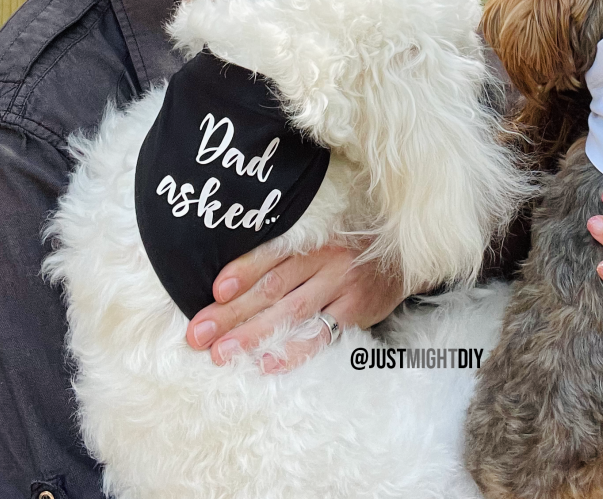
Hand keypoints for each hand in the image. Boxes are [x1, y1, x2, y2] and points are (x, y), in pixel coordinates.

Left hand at [185, 239, 405, 371]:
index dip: (243, 272)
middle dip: (232, 313)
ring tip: (222, 354)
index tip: (214, 292)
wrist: (404, 260)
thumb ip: (291, 252)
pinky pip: (320, 335)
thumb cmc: (352, 249)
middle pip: (274, 288)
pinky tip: (267, 364)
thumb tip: (234, 280)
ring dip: (253, 335)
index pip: (274, 256)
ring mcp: (342, 287)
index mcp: (316, 238)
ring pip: (291, 312)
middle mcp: (328, 260)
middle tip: (198, 333)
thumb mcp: (325, 237)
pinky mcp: (355, 312)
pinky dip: (293, 351)